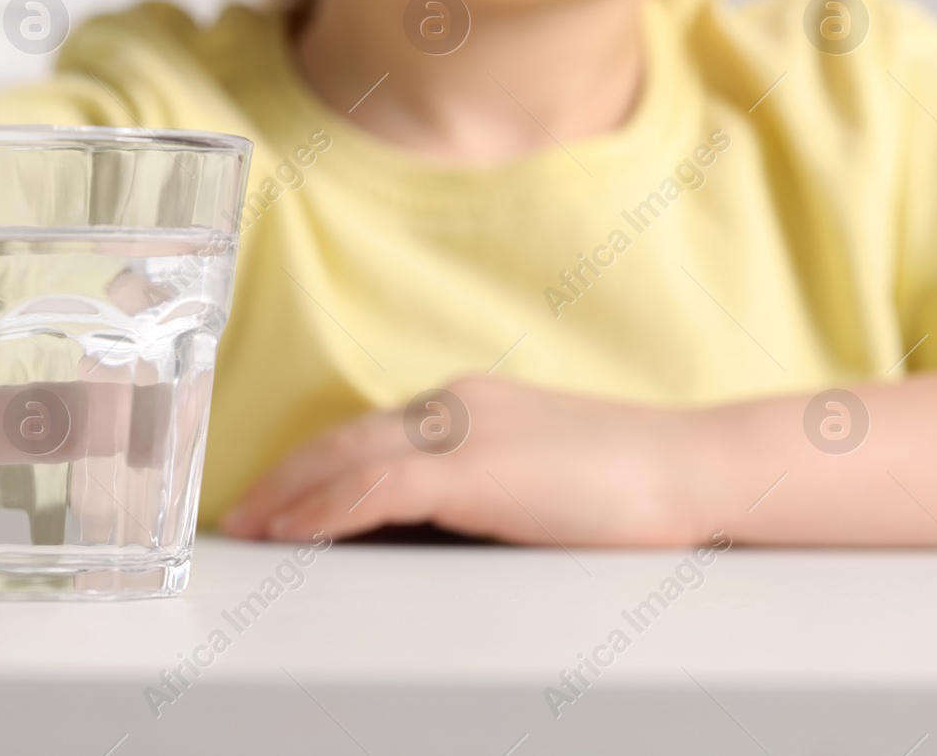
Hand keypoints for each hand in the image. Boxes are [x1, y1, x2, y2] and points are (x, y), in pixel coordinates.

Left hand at [221, 376, 702, 545]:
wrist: (695, 469)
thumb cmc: (631, 483)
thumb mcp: (538, 474)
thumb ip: (481, 484)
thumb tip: (430, 524)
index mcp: (469, 403)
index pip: (370, 432)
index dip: (316, 464)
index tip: (279, 494)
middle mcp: (454, 405)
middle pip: (343, 439)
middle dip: (285, 479)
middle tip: (241, 515)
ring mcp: (462, 432)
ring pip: (347, 460)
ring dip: (289, 496)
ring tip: (249, 530)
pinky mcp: (473, 470)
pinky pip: (375, 489)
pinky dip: (325, 510)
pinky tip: (296, 533)